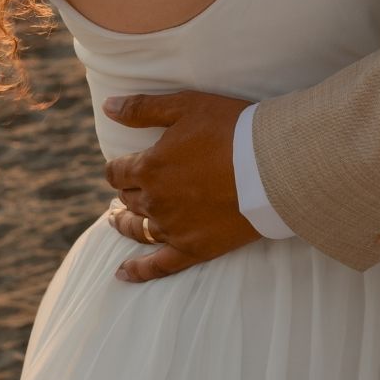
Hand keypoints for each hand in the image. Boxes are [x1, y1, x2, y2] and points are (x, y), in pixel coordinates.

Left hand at [103, 91, 258, 282]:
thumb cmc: (230, 129)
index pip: (118, 171)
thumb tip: (109, 107)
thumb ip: (143, 108)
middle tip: (128, 189)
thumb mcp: (185, 106)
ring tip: (117, 221)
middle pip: (129, 199)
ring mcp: (174, 228)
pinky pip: (159, 266)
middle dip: (126, 192)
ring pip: (138, 229)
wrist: (271, 165)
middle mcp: (156, 200)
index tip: (121, 167)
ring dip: (126, 224)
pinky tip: (123, 273)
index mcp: (150, 166)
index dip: (118, 168)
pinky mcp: (194, 248)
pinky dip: (138, 271)